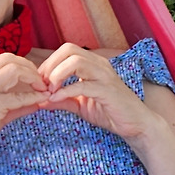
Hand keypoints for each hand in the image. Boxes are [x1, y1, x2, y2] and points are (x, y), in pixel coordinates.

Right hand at [0, 53, 49, 162]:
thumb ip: (13, 103)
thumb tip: (37, 100)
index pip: (2, 58)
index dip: (21, 63)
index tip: (32, 75)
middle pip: (10, 59)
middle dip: (29, 67)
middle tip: (41, 80)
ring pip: (15, 71)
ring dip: (33, 78)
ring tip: (43, 89)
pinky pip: (19, 96)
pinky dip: (34, 97)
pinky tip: (40, 101)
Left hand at [37, 44, 159, 141]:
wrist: (135, 124)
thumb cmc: (109, 112)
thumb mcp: (80, 105)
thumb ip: (62, 100)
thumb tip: (40, 100)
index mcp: (92, 64)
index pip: (66, 50)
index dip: (49, 62)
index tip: (39, 81)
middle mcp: (99, 65)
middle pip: (69, 50)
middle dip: (51, 65)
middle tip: (42, 84)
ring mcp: (104, 76)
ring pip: (76, 62)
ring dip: (57, 75)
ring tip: (49, 91)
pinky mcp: (108, 90)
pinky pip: (83, 85)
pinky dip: (65, 91)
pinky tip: (56, 99)